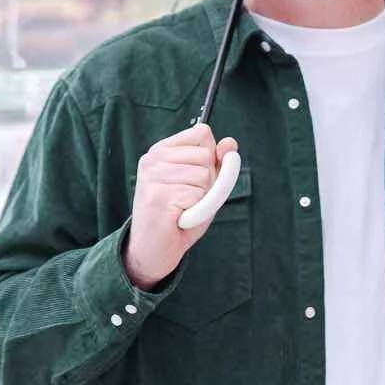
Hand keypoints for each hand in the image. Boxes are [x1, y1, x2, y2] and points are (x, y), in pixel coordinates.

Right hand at [122, 124, 239, 289]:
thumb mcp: (203, 186)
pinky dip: (196, 210)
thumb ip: (217, 164)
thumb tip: (231, 143)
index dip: (210, 157)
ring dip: (201, 197)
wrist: (153, 251)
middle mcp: (153, 159)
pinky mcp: (158, 196)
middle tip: (188, 199)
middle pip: (205, 155)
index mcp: (161, 150)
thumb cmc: (179, 216)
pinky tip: (179, 217)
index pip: (202, 133)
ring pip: (203, 176)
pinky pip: (197, 195)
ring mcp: (153, 176)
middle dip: (207, 181)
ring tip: (183, 209)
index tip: (195, 177)